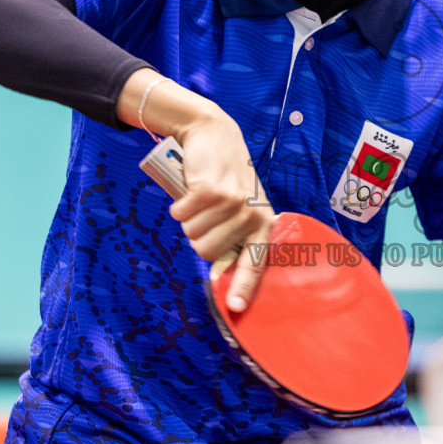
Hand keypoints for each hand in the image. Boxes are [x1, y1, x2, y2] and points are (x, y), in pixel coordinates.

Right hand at [171, 110, 275, 312]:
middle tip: (207, 214)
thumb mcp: (242, 207)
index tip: (236, 308)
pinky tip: (191, 190)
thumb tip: (221, 271)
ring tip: (202, 199)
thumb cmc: (227, 177)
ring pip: (192, 235)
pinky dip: (179, 206)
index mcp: (263, 225)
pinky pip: (181, 216)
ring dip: (189, 219)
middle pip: (208, 252)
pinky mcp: (210, 191)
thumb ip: (237, 236)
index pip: (255, 263)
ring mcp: (232, 203)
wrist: (216, 135)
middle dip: (199, 236)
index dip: (243, 288)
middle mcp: (251, 216)